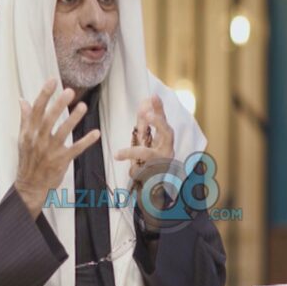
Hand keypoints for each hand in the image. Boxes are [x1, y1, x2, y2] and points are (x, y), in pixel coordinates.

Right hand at [15, 78, 100, 218]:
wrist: (30, 187)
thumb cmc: (28, 161)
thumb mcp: (23, 139)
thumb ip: (25, 119)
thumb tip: (22, 100)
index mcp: (28, 133)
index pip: (36, 110)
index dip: (44, 95)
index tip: (52, 81)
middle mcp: (38, 140)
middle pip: (48, 119)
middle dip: (58, 104)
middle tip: (69, 91)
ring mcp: (50, 151)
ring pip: (62, 132)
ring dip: (73, 119)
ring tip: (83, 106)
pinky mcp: (61, 161)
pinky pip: (75, 149)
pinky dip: (86, 141)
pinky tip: (96, 133)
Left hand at [114, 95, 174, 232]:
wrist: (160, 189)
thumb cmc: (153, 159)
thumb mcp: (148, 139)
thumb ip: (145, 124)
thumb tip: (143, 103)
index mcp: (165, 138)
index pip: (162, 119)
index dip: (158, 108)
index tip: (152, 96)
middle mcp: (167, 149)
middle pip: (167, 133)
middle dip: (157, 123)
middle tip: (146, 114)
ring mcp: (162, 163)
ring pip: (150, 155)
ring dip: (135, 152)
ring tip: (119, 153)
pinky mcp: (154, 177)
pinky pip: (140, 173)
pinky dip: (130, 172)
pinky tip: (121, 163)